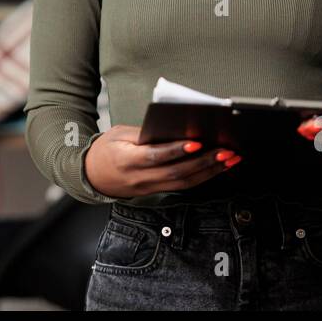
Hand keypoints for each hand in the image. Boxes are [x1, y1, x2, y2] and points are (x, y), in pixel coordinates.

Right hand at [85, 124, 240, 198]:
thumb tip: (175, 129)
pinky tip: (218, 168)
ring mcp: (149, 188)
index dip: (177, 151)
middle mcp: (140, 178)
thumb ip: (145, 133)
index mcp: (127, 159)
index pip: (155, 156)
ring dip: (210, 171)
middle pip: (176, 173)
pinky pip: (183, 186)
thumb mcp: (119, 133)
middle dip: (204, 163)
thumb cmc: (105, 150)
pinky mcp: (156, 191)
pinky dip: (203, 177)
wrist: (91, 176)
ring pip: (184, 183)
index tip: (197, 143)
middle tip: (226, 151)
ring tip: (230, 159)